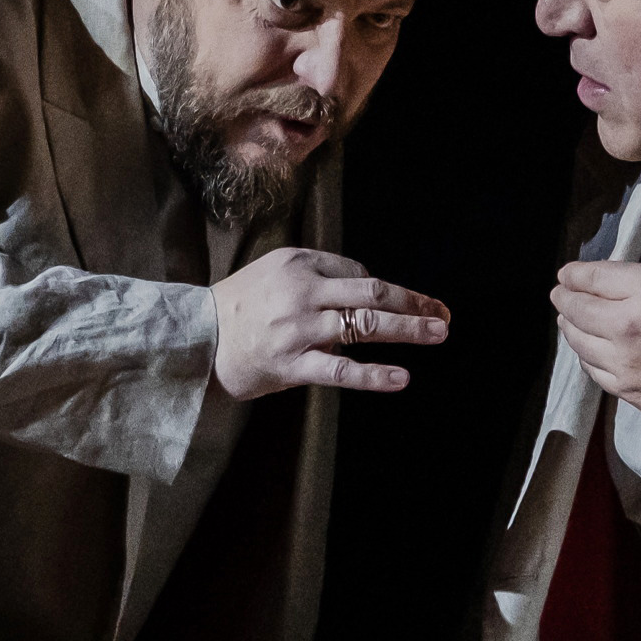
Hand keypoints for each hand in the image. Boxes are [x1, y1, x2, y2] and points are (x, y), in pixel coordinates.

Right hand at [213, 248, 450, 400]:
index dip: (384, 290)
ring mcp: (299, 329)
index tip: (407, 303)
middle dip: (413, 301)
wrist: (197, 340)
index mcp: (299, 263)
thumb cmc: (239, 305)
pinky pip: (341, 371)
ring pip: (365, 325)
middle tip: (443, 311)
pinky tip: (401, 377)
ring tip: (438, 332)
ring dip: (408, 329)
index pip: (358, 273)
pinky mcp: (292, 365)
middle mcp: (302, 292)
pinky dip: (374, 375)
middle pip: (372, 292)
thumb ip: (317, 273)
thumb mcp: (274, 271)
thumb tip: (365, 286)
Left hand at [551, 248, 640, 430]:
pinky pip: (594, 371)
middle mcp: (627, 325)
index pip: (593, 277)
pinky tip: (588, 351)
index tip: (566, 274)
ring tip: (567, 321)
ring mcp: (625, 362)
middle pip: (577, 309)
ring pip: (580, 342)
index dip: (574, 273)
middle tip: (560, 294)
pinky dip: (585, 357)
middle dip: (564, 298)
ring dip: (569, 328)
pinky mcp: (630, 391)